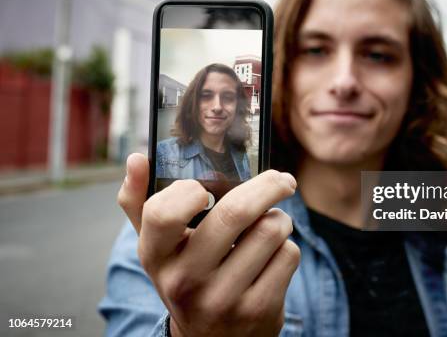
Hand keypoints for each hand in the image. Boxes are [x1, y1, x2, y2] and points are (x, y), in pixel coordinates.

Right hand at [117, 153, 299, 336]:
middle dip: (269, 186)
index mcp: (156, 257)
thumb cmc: (186, 276)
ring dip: (280, 219)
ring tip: (271, 225)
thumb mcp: (158, 247)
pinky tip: (273, 256)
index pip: (164, 213)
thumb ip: (140, 202)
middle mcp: (186, 280)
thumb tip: (137, 158)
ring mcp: (223, 298)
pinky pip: (288, 254)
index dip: (189, 191)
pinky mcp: (258, 310)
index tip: (205, 188)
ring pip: (271, 229)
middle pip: (236, 212)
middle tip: (283, 180)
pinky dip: (287, 246)